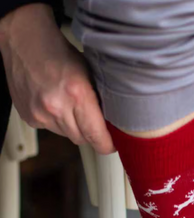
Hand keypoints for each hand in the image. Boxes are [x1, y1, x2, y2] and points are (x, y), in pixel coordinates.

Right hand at [0, 4, 114, 153]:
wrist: (24, 40)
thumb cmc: (59, 53)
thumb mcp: (90, 74)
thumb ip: (100, 101)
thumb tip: (113, 123)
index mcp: (77, 94)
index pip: (96, 136)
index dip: (107, 145)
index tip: (112, 145)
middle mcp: (56, 107)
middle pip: (82, 139)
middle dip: (90, 134)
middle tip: (93, 121)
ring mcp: (40, 113)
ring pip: (67, 135)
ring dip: (73, 127)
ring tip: (70, 105)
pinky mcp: (29, 116)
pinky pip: (51, 129)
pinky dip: (56, 122)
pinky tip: (56, 104)